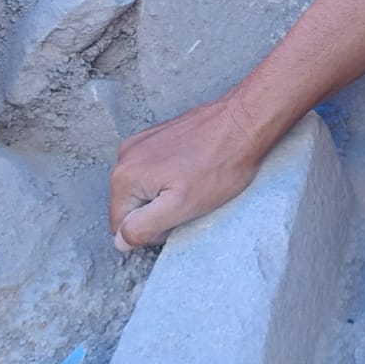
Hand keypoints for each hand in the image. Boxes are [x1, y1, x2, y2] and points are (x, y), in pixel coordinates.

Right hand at [109, 93, 265, 251]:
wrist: (244, 122)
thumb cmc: (220, 164)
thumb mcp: (181, 207)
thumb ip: (143, 227)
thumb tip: (120, 241)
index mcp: (124, 177)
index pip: (122, 226)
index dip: (152, 230)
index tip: (179, 215)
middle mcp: (125, 155)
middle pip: (132, 205)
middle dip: (159, 210)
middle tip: (190, 199)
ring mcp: (142, 142)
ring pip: (146, 188)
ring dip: (167, 193)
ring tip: (196, 182)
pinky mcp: (158, 136)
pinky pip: (156, 169)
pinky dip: (173, 176)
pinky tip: (196, 169)